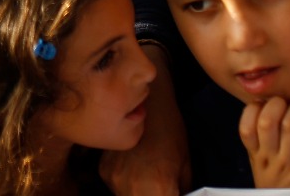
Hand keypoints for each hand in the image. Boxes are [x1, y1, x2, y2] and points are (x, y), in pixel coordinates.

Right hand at [99, 44, 190, 194]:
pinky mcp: (104, 169)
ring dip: (137, 194)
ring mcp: (114, 178)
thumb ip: (181, 190)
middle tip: (160, 186)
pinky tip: (134, 168)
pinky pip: (114, 185)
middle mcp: (131, 187)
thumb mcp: (185, 166)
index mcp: (157, 188)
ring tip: (147, 178)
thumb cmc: (172, 131)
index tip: (171, 191)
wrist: (148, 102)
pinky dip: (124, 182)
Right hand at [239, 97, 289, 187]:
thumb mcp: (261, 163)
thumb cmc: (279, 181)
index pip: (246, 127)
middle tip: (284, 101)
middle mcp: (270, 158)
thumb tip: (267, 104)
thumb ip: (261, 139)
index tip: (262, 103)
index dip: (253, 109)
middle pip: (267, 122)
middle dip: (276, 103)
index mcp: (255, 156)